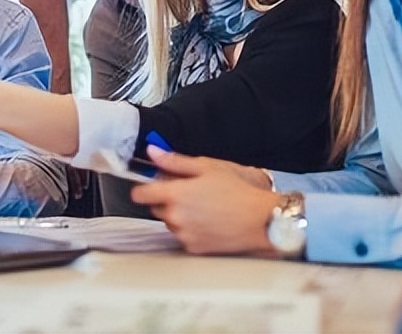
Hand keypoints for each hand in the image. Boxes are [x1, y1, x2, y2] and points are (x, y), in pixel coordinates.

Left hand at [131, 146, 280, 254]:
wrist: (260, 220)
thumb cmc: (238, 192)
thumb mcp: (207, 167)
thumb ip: (175, 161)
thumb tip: (153, 152)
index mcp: (175, 195)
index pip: (140, 194)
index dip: (144, 188)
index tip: (150, 186)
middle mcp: (176, 217)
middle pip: (156, 207)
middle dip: (167, 199)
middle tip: (190, 192)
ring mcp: (184, 235)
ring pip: (170, 222)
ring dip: (179, 215)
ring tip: (204, 207)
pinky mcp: (194, 248)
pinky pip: (183, 236)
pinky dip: (191, 229)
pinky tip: (209, 221)